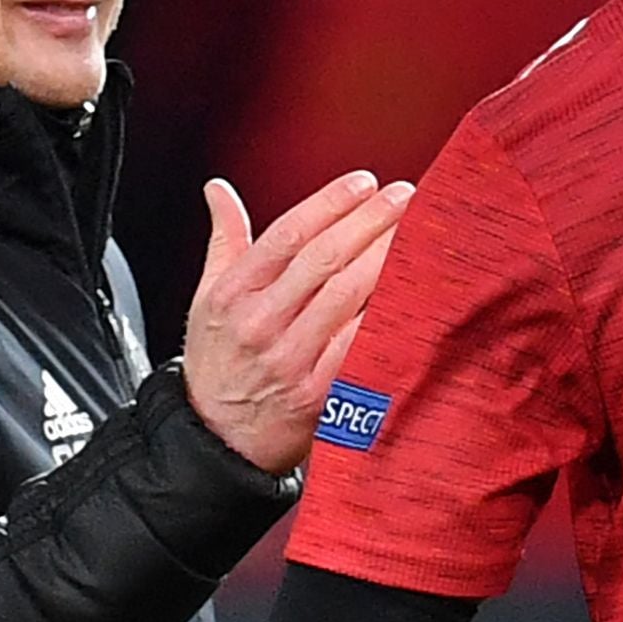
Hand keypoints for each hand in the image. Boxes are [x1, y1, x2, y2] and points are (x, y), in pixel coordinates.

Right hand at [183, 170, 410, 472]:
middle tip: (404, 195)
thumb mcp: (206, 298)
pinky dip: (385, 314)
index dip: (330, 203)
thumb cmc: (217, 363)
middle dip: (370, 220)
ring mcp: (290, 358)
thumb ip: (224, 240)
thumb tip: (219, 190)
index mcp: (234, 293)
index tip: (364, 182)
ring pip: (347, 296)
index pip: (288, 234)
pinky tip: (411, 289)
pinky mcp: (317, 393)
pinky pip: (359, 344)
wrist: (215, 439)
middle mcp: (261, 323)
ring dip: (387, 257)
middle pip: (324, 259)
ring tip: (416, 230)